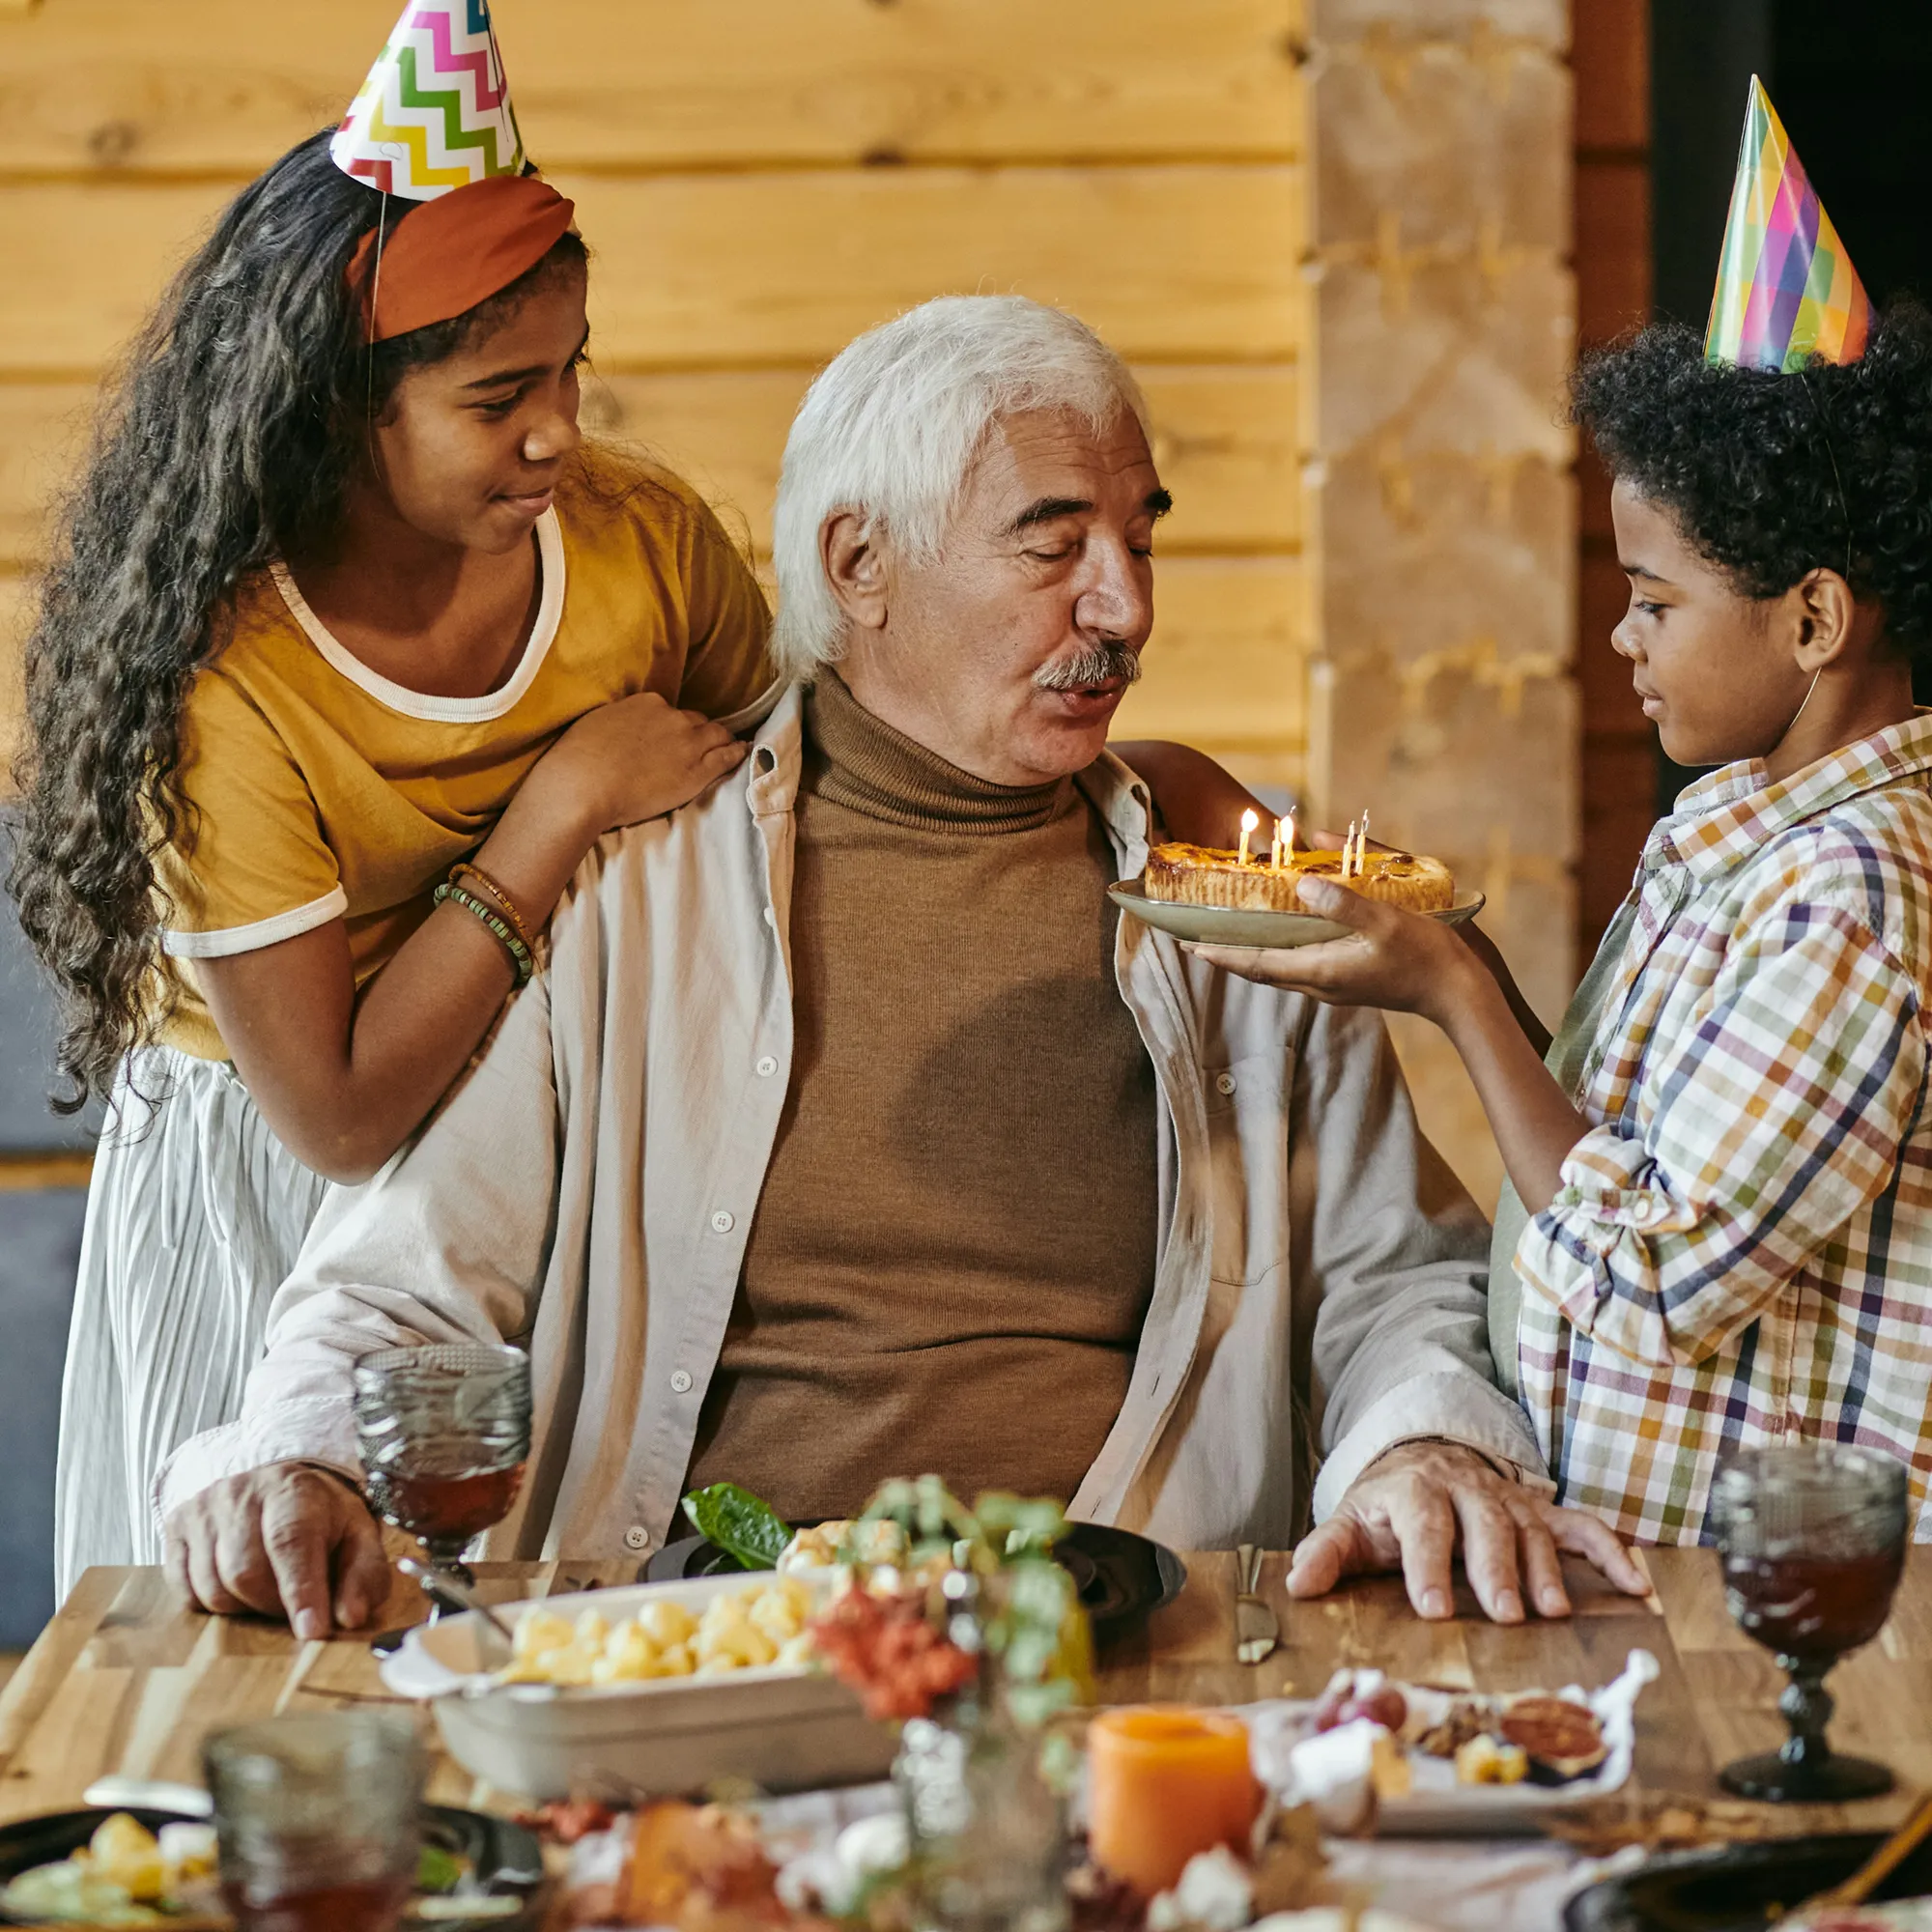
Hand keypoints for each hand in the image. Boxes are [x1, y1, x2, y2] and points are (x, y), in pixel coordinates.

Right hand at [164, 1463, 388, 1638]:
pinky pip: (184, 1590)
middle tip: (291, 1606)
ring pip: (212, 1587)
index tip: (312, 1632)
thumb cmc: (320, 1517)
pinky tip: (235, 1589)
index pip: (291, 1542)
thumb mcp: (357, 1535)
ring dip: (243, 1608)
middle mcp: (242, 1493)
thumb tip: (351, 1618)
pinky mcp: (175, 1526)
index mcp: (294, 1490)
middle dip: (272, 1604)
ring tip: (267, 1592)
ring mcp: (203, 1509)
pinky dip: (211, 1604)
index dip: (301, 1591)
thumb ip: (364, 1575)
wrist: (275, 1482)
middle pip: (245, 1573)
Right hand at [539, 690, 748, 833]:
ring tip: (729, 746)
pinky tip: (742, 753)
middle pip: (696, 722)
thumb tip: (624, 726)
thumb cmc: (578, 758)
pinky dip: (737, 753)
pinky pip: (727, 756)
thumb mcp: (598, 723)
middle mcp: (673, 717)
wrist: (584, 785)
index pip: (671, 711)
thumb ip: (621, 720)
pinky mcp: (697, 771)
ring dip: (722, 741)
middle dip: (698, 733)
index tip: (672, 736)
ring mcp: (688, 744)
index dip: (674, 725)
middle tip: (698, 746)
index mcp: (647, 703)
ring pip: (717, 736)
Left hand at [1185, 875, 1472, 1020]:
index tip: (1191, 946)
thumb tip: (1301, 883)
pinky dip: (1286, 951)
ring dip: (1257, 953)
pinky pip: (1305, 967)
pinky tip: (1290, 935)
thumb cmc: (1426, 956)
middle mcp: (1323, 984)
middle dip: (1231, 954)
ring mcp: (1338, 985)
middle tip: (1201, 939)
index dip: (1223, 954)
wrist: (1462, 992)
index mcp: (1322, 972)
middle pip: (1264, 970)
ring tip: (1236, 935)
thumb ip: (1342, 902)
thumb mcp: (1385, 921)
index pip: (1258, 965)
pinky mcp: (1353, 981)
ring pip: (1284, 970)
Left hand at [1285, 1440, 1649, 1622]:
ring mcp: (1509, 1498)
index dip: (1427, 1565)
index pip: (1422, 1525)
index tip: (1434, 1608)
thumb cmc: (1385, 1509)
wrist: (1420, 1459)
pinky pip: (1583, 1526)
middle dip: (1495, 1568)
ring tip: (1554, 1612)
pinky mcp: (1541, 1511)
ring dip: (1546, 1568)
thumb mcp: (1349, 1524)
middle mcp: (1467, 1488)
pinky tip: (1637, 1585)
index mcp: (1415, 1491)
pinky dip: (1613, 1551)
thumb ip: (1325, 1553)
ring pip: (1533, 1528)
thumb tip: (1297, 1585)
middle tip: (1505, 1614)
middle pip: (1484, 1524)